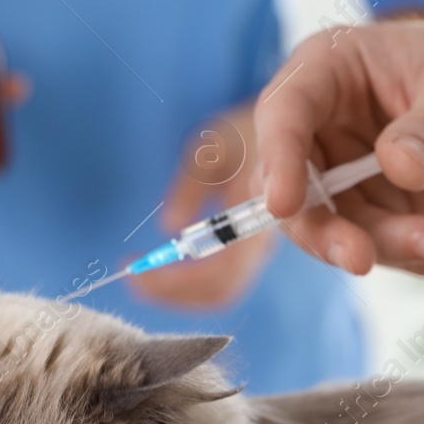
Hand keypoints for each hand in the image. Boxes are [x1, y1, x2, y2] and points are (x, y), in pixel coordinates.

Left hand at [126, 103, 275, 308]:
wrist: (291, 131)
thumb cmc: (250, 130)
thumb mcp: (214, 142)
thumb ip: (194, 182)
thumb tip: (168, 226)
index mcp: (257, 219)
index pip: (220, 273)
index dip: (177, 282)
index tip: (135, 269)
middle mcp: (262, 242)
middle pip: (220, 292)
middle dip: (172, 294)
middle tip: (132, 277)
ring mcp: (258, 248)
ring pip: (222, 290)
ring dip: (179, 290)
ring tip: (141, 273)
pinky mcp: (251, 246)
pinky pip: (223, 278)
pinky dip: (189, 279)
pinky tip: (166, 261)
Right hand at [253, 21, 423, 276]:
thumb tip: (397, 166)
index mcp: (330, 70)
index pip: (285, 113)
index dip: (277, 159)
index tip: (284, 205)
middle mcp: (326, 127)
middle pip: (298, 189)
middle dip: (326, 232)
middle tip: (361, 259)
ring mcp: (349, 177)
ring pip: (342, 230)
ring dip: (393, 248)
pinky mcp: (379, 214)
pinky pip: (383, 249)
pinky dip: (419, 261)